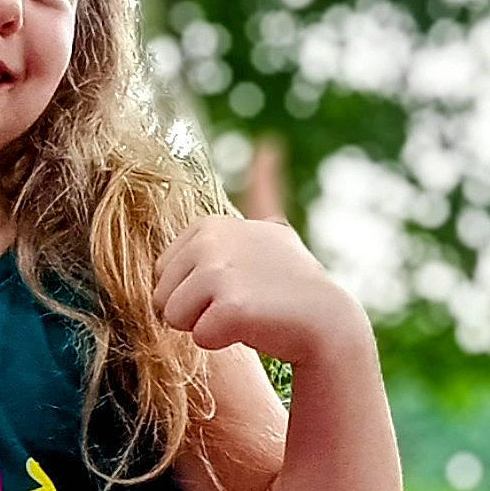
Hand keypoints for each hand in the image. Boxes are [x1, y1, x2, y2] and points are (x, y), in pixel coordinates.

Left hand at [153, 217, 367, 366]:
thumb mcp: (267, 233)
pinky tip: (253, 327)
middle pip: (162, 297)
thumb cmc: (289, 286)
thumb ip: (256, 197)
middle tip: (238, 304)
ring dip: (206, 326)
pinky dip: (223, 342)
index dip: (193, 291)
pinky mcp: (229, 306)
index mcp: (208, 225)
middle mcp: (210, 240)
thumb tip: (266, 148)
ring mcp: (219, 270)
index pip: (163, 273)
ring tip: (245, 315)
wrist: (328, 321)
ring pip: (174, 318)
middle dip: (193, 311)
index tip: (233, 286)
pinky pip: (200, 338)